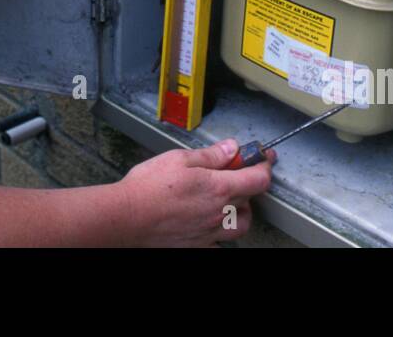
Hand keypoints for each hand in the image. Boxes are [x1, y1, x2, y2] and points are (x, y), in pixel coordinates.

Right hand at [116, 139, 274, 246]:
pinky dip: (219, 231)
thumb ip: (210, 155)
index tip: (264, 158)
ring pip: (240, 225)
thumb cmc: (149, 188)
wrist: (127, 217)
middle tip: (233, 176)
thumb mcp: (180, 159)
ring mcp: (209, 232)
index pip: (258, 178)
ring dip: (239, 212)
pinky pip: (219, 242)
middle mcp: (219, 212)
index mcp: (219, 187)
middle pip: (250, 201)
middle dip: (247, 186)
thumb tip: (231, 148)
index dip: (265, 165)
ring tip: (226, 203)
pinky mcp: (197, 245)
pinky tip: (207, 222)